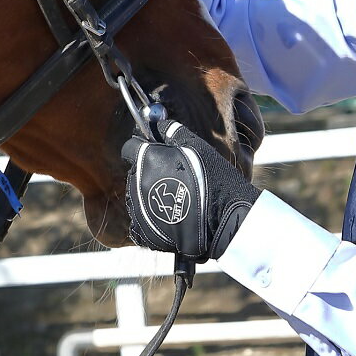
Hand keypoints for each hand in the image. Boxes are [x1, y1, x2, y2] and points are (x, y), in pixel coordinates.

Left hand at [122, 120, 258, 260]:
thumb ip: (173, 132)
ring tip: (172, 199)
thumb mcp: (196, 147)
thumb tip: (159, 123)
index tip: (152, 151)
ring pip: (135, 196)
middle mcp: (137, 183)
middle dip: (147, 172)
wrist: (226, 219)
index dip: (141, 147)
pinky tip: (166, 217)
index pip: (130, 148)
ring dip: (147, 195)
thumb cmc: (214, 179)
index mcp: (146, 159)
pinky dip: (148, 218)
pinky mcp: (144, 232)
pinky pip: (138, 222)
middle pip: (134, 172)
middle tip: (170, 178)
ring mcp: (139, 209)